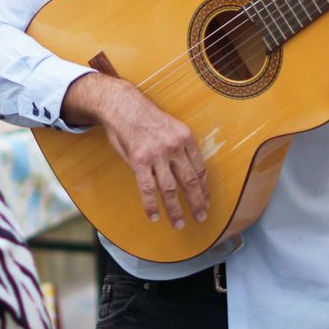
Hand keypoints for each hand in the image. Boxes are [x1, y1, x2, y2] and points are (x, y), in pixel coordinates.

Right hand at [62, 73, 208, 228]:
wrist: (122, 104)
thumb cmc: (145, 117)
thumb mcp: (170, 126)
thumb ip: (178, 148)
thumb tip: (184, 173)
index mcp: (185, 137)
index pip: (200, 168)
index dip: (204, 188)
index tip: (207, 201)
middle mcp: (174, 146)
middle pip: (190, 181)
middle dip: (197, 202)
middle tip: (201, 217)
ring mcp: (157, 154)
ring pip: (170, 189)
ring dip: (175, 210)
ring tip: (179, 224)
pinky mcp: (139, 160)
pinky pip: (147, 188)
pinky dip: (151, 205)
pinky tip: (154, 216)